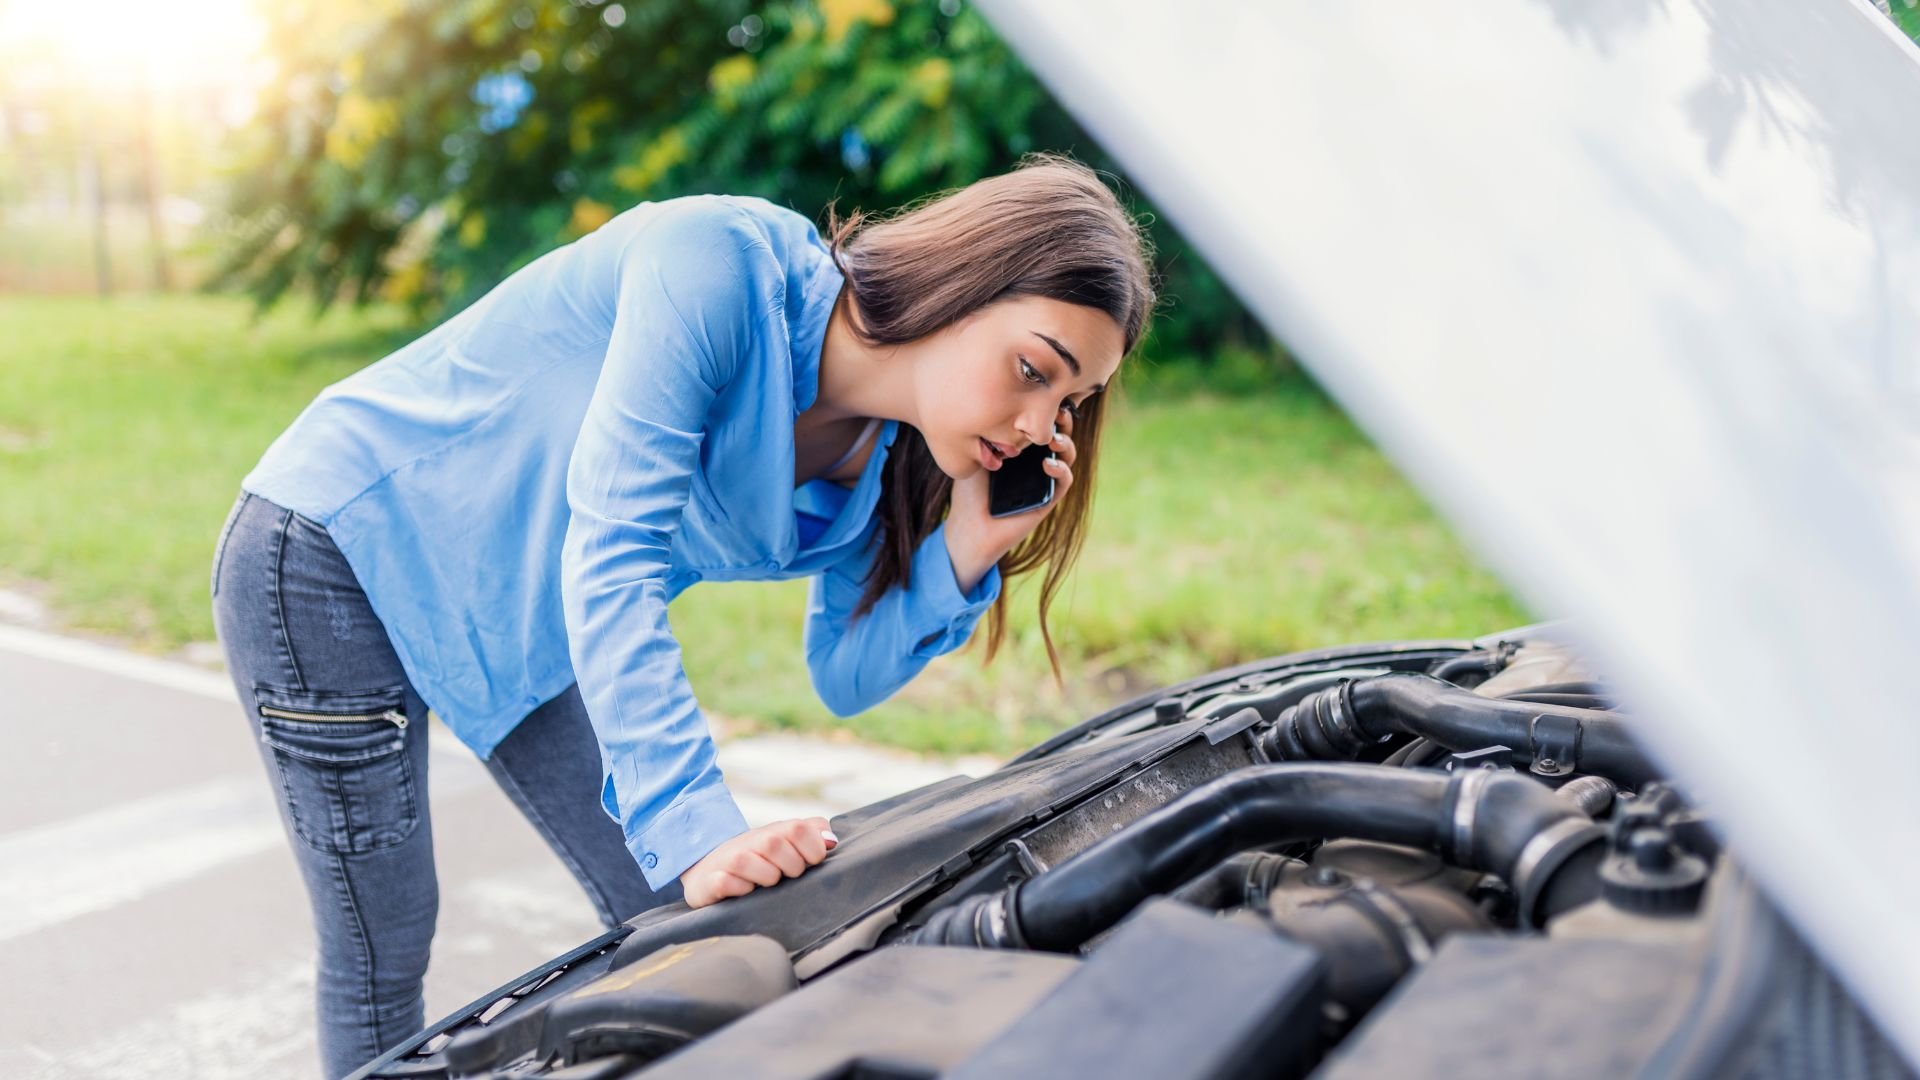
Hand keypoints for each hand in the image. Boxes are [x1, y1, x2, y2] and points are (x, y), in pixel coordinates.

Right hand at [678, 817, 837, 907]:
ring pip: (747, 861)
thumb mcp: (785, 844)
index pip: (798, 828)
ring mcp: (728, 860)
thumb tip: (831, 841)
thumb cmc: (758, 862)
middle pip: (774, 843)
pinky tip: (744, 892)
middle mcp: (750, 842)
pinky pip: (726, 882)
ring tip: (767, 885)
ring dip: (765, 877)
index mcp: (773, 832)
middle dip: (791, 865)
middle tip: (789, 875)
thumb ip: (812, 835)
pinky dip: (739, 889)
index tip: (812, 861)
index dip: (812, 847)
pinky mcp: (711, 881)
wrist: (709, 871)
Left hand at [946, 405, 1078, 587]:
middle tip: (1056, 412)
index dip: (1047, 409)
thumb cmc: (970, 492)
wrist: (969, 527)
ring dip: (1066, 443)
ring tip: (1053, 439)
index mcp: (1022, 449)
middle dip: (1062, 421)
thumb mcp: (975, 456)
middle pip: (1059, 434)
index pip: (1041, 424)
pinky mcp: (1049, 499)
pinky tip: (1048, 464)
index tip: (1043, 396)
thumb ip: (987, 434)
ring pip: (1067, 456)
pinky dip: (1061, 470)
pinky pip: (1064, 482)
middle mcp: (1037, 462)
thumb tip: (995, 406)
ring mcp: (1045, 480)